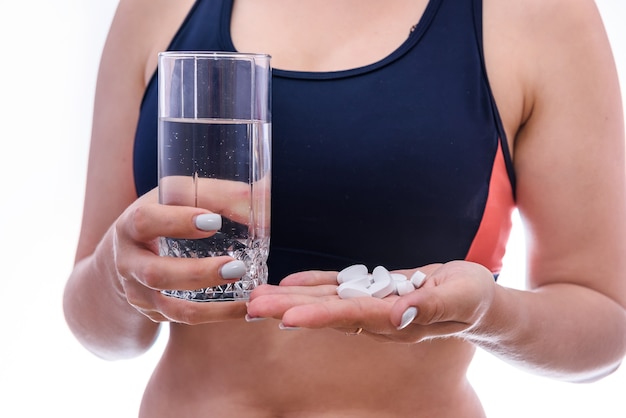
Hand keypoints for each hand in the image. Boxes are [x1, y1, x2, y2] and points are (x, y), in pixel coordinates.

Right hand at [111, 188, 247, 323]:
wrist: (126, 255)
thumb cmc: (161, 217)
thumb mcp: (174, 199)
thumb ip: (210, 194)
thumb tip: (252, 195)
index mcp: (130, 227)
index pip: (146, 222)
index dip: (178, 221)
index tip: (214, 222)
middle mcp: (128, 263)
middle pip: (157, 274)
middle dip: (199, 274)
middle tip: (237, 268)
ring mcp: (138, 293)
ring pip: (172, 308)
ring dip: (212, 308)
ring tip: (247, 299)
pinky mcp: (153, 313)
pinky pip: (185, 320)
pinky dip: (218, 316)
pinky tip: (245, 309)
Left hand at [247, 261, 496, 342]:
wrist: (476, 299)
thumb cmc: (474, 298)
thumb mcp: (461, 298)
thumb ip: (430, 307)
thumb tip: (399, 312)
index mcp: (399, 322)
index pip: (352, 318)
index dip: (319, 316)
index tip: (287, 317)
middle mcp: (379, 318)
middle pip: (328, 312)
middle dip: (289, 308)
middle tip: (252, 306)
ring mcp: (374, 306)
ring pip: (327, 301)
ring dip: (292, 298)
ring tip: (259, 297)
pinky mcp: (374, 292)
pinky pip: (340, 288)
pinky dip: (315, 284)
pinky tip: (292, 283)